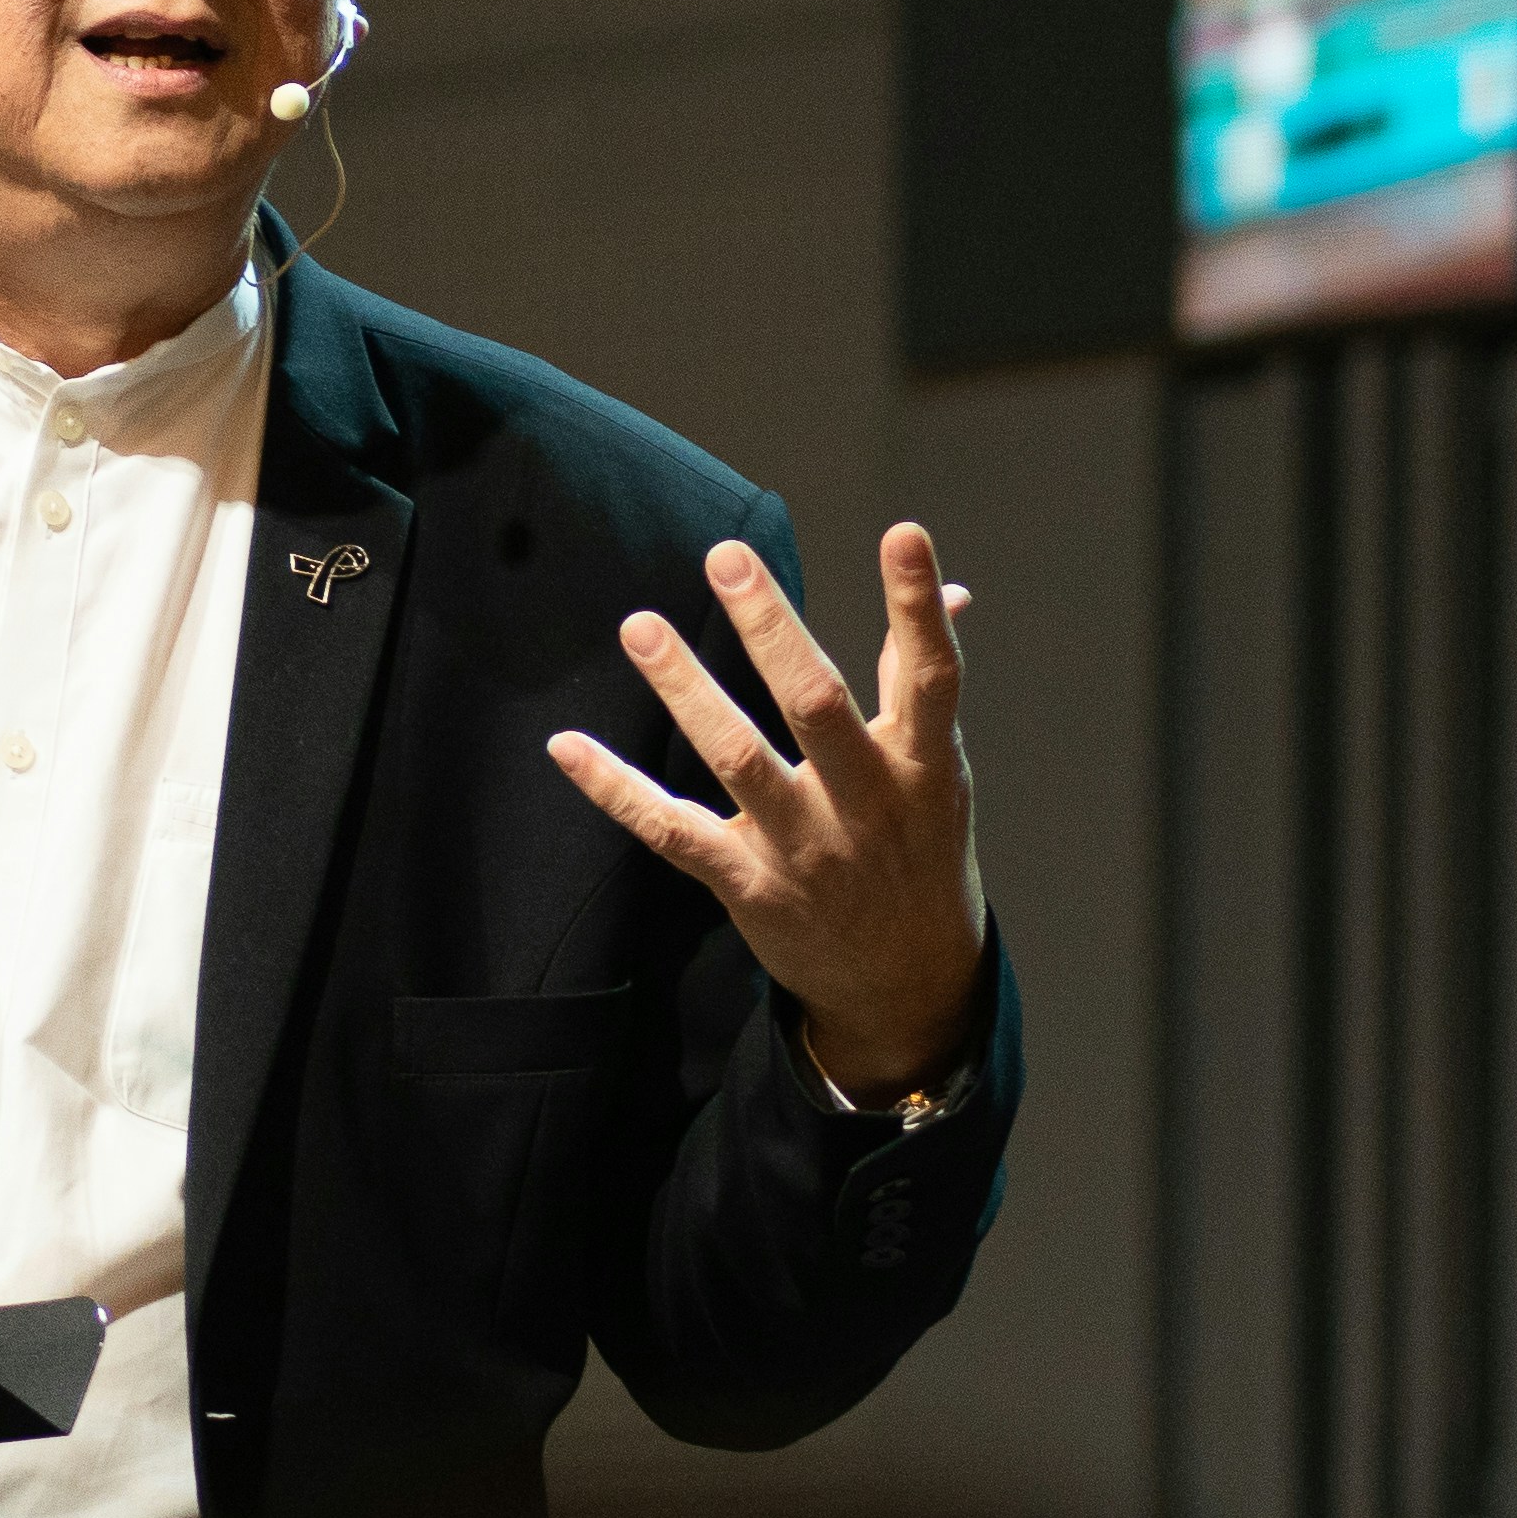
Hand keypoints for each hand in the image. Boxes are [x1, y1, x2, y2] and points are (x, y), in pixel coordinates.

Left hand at [547, 525, 991, 1100]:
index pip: (930, 675)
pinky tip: (566, 746)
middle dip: (772, 629)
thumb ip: (919, 684)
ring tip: (641, 626)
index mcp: (923, 766)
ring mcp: (803, 848)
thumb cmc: (919, 853)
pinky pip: (671, 830)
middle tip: (726, 556)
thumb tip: (950, 596)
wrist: (906, 985)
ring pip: (737, 760)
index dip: (917, 606)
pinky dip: (614, 790)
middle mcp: (865, 803)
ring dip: (686, 691)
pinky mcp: (747, 885)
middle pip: (817, 705)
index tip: (903, 533)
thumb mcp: (938, 775)